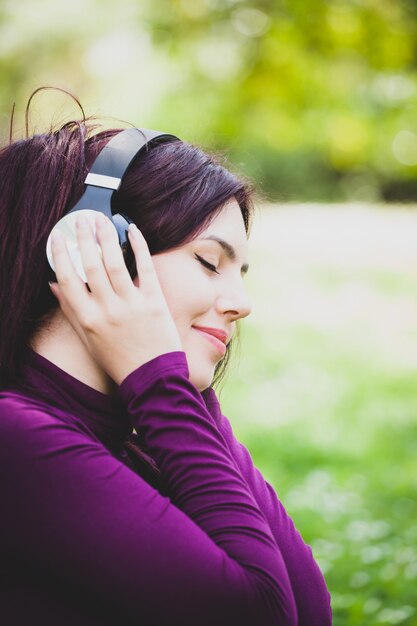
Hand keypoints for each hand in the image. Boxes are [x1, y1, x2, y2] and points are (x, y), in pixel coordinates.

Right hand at [49, 213, 182, 384]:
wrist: (152, 377)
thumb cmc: (118, 359)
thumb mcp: (88, 339)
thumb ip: (70, 311)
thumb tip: (53, 286)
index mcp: (88, 319)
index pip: (67, 280)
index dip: (60, 256)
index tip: (57, 238)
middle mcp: (107, 309)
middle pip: (90, 265)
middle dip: (83, 238)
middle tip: (81, 219)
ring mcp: (131, 305)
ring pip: (115, 262)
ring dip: (106, 237)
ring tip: (101, 220)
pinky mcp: (154, 302)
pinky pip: (145, 268)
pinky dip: (138, 247)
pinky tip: (132, 230)